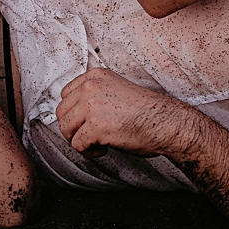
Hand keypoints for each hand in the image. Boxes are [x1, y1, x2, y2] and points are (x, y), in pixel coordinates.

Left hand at [56, 68, 192, 157]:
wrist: (166, 122)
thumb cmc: (147, 111)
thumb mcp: (117, 90)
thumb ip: (95, 95)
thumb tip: (75, 113)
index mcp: (96, 76)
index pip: (66, 94)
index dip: (74, 113)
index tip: (85, 122)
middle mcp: (91, 87)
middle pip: (62, 112)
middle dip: (73, 128)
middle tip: (89, 135)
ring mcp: (92, 105)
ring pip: (66, 129)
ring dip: (79, 140)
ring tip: (97, 142)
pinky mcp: (96, 126)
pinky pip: (78, 145)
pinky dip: (89, 152)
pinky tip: (105, 148)